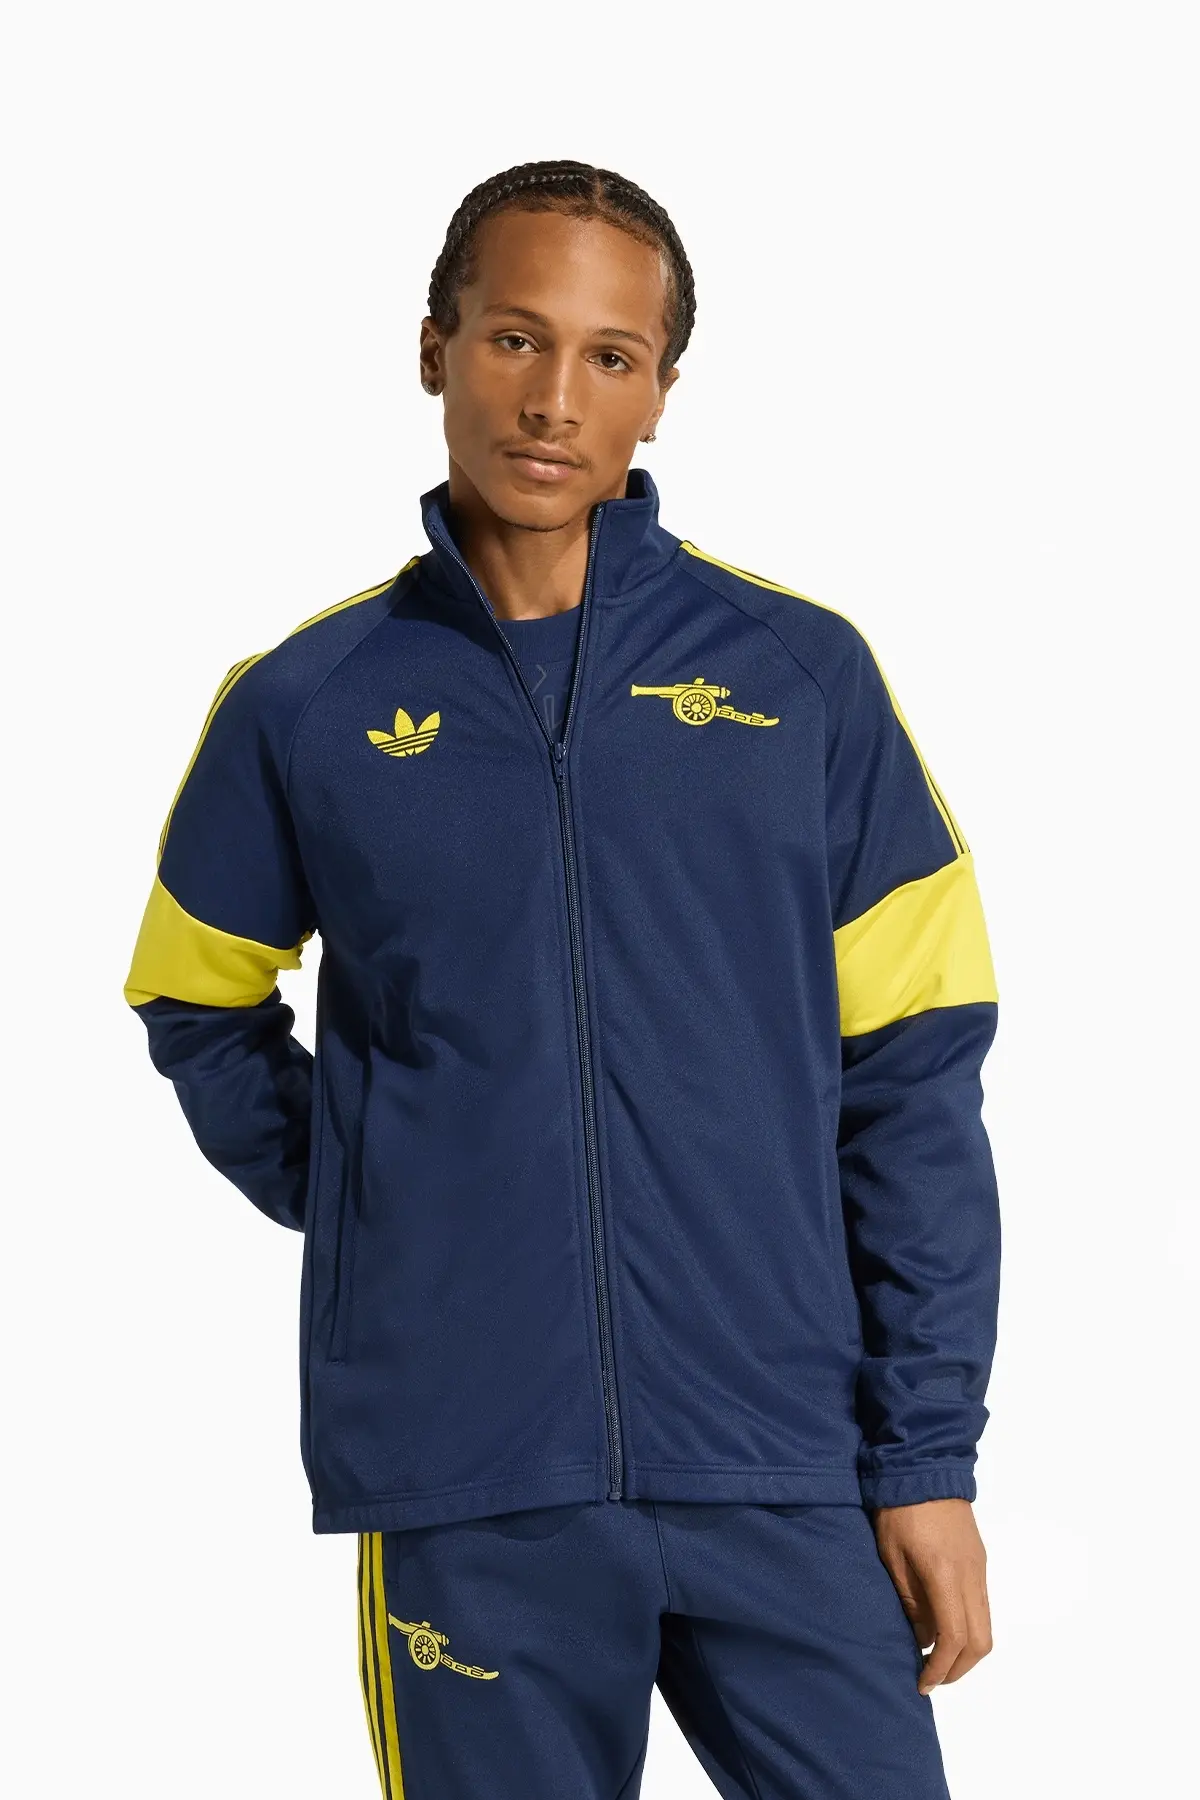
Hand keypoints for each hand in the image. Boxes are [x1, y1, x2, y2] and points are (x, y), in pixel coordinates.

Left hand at [871, 1498, 991, 1693]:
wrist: (924, 1467)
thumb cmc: (898, 1510)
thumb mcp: (891, 1556)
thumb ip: (909, 1599)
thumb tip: (920, 1636)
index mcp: (945, 1573)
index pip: (953, 1636)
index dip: (940, 1667)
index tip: (922, 1681)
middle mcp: (971, 1575)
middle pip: (980, 1641)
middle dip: (958, 1668)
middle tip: (932, 1679)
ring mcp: (979, 1568)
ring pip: (986, 1626)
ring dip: (965, 1651)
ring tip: (936, 1660)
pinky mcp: (979, 1561)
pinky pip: (981, 1606)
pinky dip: (968, 1628)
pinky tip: (942, 1629)